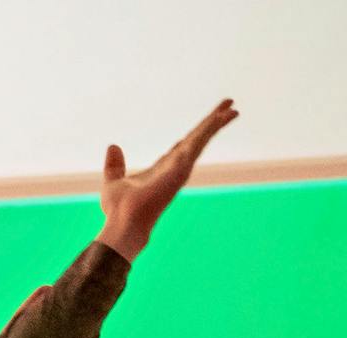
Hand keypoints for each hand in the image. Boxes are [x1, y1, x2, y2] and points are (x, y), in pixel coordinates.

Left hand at [96, 98, 237, 261]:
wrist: (124, 223)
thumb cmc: (118, 211)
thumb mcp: (113, 181)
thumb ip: (115, 165)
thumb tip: (113, 147)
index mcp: (163, 168)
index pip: (184, 145)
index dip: (196, 132)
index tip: (209, 121)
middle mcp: (176, 166)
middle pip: (198, 138)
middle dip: (213, 121)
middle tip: (229, 103)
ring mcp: (181, 167)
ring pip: (202, 138)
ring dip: (217, 122)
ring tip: (233, 108)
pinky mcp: (182, 167)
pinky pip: (199, 142)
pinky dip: (210, 129)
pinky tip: (220, 116)